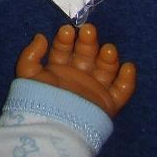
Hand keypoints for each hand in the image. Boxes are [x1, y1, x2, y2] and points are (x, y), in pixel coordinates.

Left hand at [16, 23, 135, 116]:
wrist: (55, 127)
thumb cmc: (40, 98)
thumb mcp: (28, 74)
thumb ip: (31, 54)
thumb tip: (41, 36)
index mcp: (58, 69)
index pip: (63, 49)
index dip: (65, 39)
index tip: (67, 30)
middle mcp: (77, 77)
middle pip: (86, 54)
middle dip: (88, 41)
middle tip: (89, 30)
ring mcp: (94, 89)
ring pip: (105, 68)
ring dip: (108, 57)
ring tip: (108, 49)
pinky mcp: (108, 103)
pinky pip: (122, 90)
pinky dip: (127, 79)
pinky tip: (128, 66)